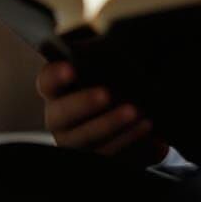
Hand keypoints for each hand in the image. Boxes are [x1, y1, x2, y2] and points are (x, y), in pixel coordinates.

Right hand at [36, 60, 169, 168]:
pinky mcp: (98, 162)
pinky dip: (132, 146)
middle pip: (60, 115)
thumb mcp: (116, 65)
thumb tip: (118, 39)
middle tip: (107, 94)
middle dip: (83, 104)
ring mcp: (76, 144)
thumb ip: (110, 54)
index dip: (55, 75)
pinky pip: (109, 159)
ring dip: (111, 126)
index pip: (48, 81)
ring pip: (85, 141)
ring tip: (139, 114)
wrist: (144, 112)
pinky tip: (152, 134)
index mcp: (60, 89)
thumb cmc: (123, 79)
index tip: (71, 68)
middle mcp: (61, 119)